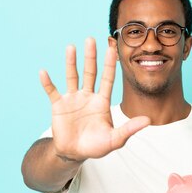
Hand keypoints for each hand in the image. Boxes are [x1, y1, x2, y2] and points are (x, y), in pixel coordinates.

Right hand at [39, 37, 150, 160]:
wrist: (75, 153)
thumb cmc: (96, 146)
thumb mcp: (115, 139)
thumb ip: (130, 129)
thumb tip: (148, 120)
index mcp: (102, 102)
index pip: (108, 79)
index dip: (110, 64)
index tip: (111, 48)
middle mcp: (88, 96)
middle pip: (90, 72)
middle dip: (91, 56)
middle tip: (91, 39)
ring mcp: (72, 99)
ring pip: (72, 77)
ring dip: (71, 63)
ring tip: (71, 47)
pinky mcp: (58, 105)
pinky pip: (52, 91)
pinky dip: (47, 82)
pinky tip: (43, 72)